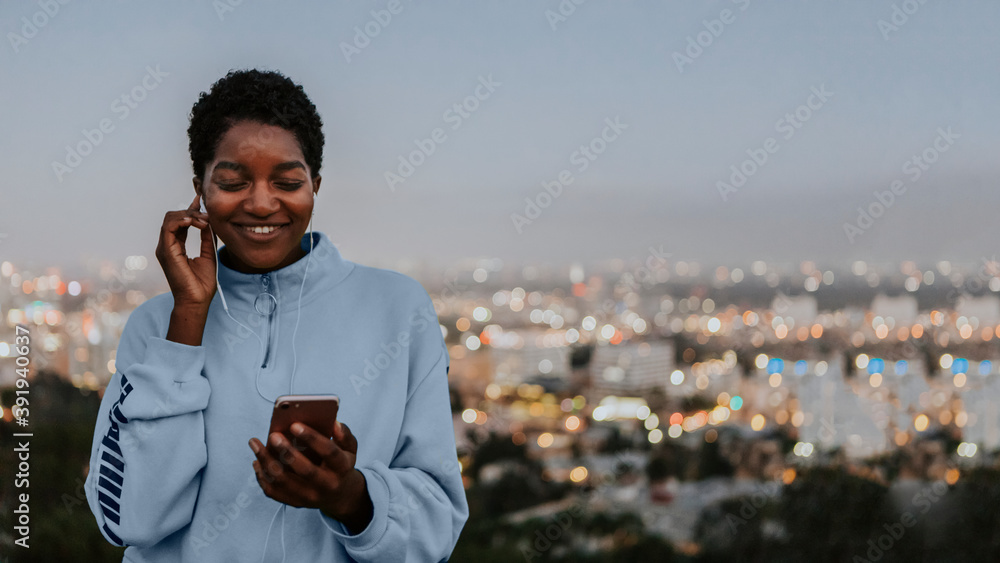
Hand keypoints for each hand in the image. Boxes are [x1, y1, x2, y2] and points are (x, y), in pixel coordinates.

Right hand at [155, 193, 215, 311]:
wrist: (197, 300)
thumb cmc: (201, 283)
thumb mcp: (208, 254)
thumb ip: (206, 237)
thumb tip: (208, 222)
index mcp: (175, 246)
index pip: (179, 222)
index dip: (190, 209)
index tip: (202, 200)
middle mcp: (167, 245)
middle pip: (173, 217)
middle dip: (191, 211)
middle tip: (207, 215)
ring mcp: (164, 248)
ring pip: (170, 219)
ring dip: (189, 215)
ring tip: (204, 221)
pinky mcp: (166, 251)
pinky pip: (169, 227)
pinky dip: (182, 220)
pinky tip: (197, 222)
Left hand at [249, 421, 373, 533]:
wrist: (340, 495)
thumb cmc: (341, 464)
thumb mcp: (350, 449)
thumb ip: (344, 435)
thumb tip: (333, 423)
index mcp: (342, 468)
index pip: (329, 453)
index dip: (313, 438)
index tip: (295, 424)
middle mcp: (327, 485)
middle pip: (305, 470)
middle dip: (287, 451)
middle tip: (273, 435)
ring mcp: (310, 497)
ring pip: (284, 482)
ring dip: (266, 462)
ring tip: (255, 443)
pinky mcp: (295, 503)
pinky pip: (274, 492)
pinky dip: (262, 476)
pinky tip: (256, 461)